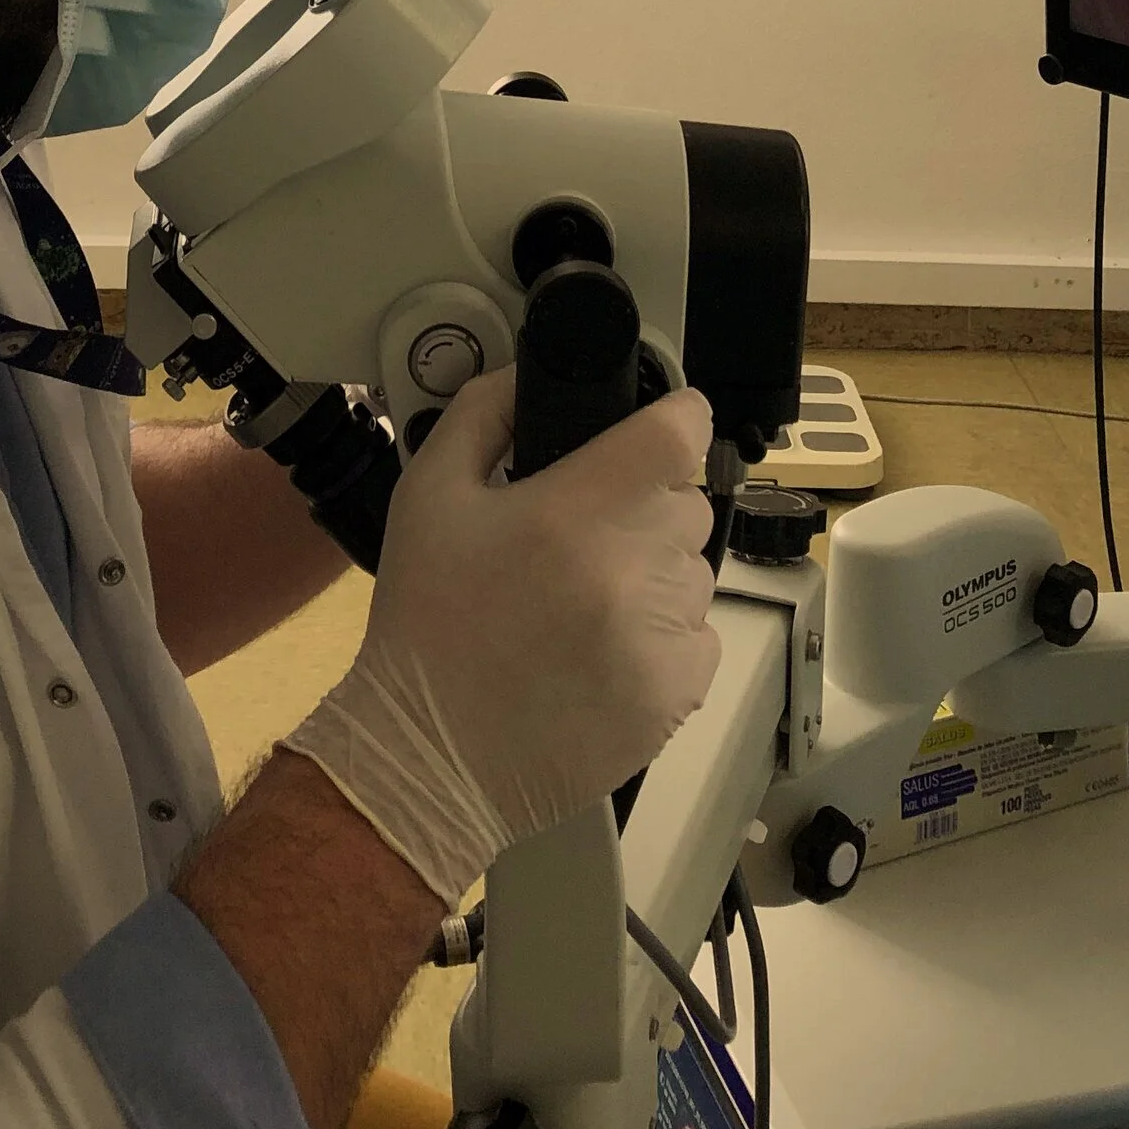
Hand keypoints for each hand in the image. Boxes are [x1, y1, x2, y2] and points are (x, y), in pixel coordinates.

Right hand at [284, 366, 718, 905]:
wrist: (430, 755)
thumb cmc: (427, 622)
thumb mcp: (429, 494)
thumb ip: (484, 412)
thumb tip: (532, 373)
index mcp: (573, 512)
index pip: (679, 432)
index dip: (675, 414)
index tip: (658, 422)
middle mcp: (631, 571)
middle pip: (687, 499)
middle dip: (645, 503)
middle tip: (585, 532)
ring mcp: (662, 637)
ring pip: (694, 568)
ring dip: (655, 570)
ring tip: (587, 598)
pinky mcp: (677, 694)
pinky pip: (700, 634)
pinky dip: (664, 633)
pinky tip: (603, 647)